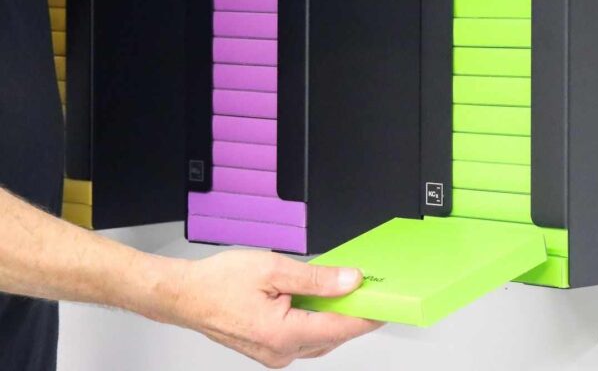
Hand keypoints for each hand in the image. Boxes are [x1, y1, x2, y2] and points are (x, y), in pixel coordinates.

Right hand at [146, 250, 382, 367]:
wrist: (187, 295)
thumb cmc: (220, 281)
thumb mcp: (274, 268)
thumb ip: (316, 277)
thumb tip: (348, 281)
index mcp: (283, 334)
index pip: (338, 327)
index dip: (365, 316)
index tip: (386, 306)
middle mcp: (280, 352)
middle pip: (331, 336)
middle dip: (353, 317)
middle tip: (370, 296)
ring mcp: (273, 354)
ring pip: (318, 339)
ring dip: (334, 320)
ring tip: (346, 296)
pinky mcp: (267, 350)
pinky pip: (302, 338)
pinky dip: (316, 322)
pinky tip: (318, 304)